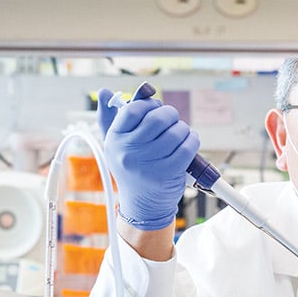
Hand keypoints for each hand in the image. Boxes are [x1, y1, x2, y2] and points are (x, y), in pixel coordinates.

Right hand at [98, 87, 198, 230]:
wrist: (143, 205)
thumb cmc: (132, 168)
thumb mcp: (116, 145)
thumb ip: (110, 117)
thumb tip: (104, 92)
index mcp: (115, 139)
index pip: (133, 109)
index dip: (149, 104)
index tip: (155, 109)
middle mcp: (129, 151)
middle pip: (157, 118)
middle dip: (170, 114)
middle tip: (172, 119)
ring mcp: (148, 163)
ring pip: (176, 131)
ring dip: (183, 129)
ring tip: (180, 134)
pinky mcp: (168, 172)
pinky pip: (188, 146)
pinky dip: (192, 140)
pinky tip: (188, 143)